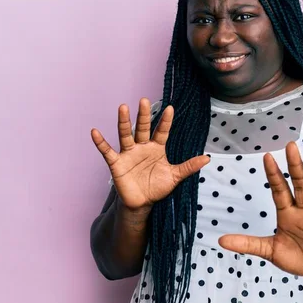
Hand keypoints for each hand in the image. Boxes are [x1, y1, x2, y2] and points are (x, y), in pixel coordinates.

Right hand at [91, 98, 209, 210]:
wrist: (142, 203)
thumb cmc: (157, 187)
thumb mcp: (175, 176)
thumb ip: (188, 166)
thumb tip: (207, 159)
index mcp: (156, 148)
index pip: (162, 131)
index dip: (166, 121)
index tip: (171, 108)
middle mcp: (142, 147)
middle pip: (143, 127)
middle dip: (144, 115)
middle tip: (143, 100)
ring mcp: (128, 153)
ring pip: (126, 134)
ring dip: (124, 122)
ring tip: (123, 107)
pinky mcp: (117, 163)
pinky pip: (107, 151)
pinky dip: (101, 143)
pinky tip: (95, 132)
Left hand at [218, 141, 302, 284]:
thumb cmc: (299, 256)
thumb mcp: (271, 251)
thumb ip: (249, 244)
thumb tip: (220, 241)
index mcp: (289, 213)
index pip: (280, 190)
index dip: (273, 175)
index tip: (266, 156)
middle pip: (301, 185)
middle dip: (296, 167)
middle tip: (291, 145)